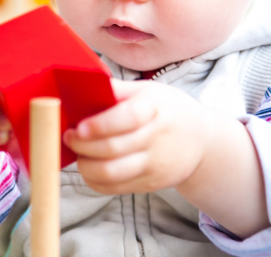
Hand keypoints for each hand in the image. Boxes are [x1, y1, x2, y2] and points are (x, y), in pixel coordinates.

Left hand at [63, 79, 215, 194]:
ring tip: (79, 154)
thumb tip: (81, 82)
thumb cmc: (167, 110)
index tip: (80, 127)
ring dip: (86, 166)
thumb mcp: (149, 91)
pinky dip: (94, 180)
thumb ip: (117, 90)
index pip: (127, 118)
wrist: (201, 140)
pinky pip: (114, 188)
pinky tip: (90, 167)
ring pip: (111, 173)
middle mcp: (155, 138)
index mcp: (154, 108)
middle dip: (82, 146)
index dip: (101, 125)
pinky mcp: (149, 183)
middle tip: (69, 137)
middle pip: (113, 149)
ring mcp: (153, 164)